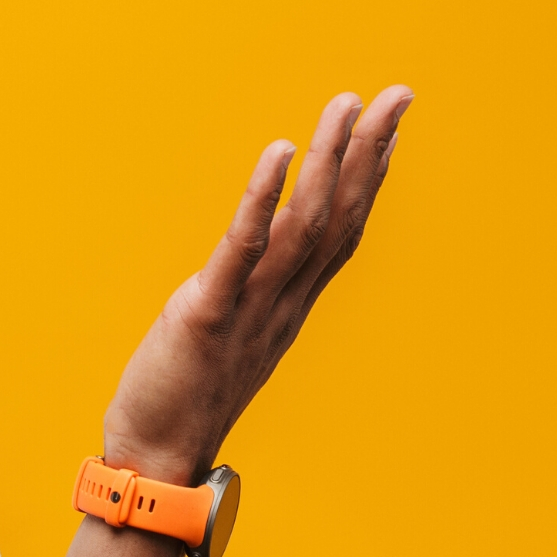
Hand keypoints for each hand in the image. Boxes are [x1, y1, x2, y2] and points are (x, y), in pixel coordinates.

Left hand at [100, 86, 413, 484]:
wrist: (156, 461)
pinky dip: (264, 198)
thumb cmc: (185, 396)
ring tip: (347, 105)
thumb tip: (257, 260)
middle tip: (400, 95)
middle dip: (370, 152)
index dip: (369, 178)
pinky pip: (243, 248)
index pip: (342, 231)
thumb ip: (252, 297)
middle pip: (340, 216)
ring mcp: (251, 306)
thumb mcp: (232, 337)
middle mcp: (284, 302)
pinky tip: (279, 152)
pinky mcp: (208, 312)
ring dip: (328, 159)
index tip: (391, 129)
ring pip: (305, 223)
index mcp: (290, 305)